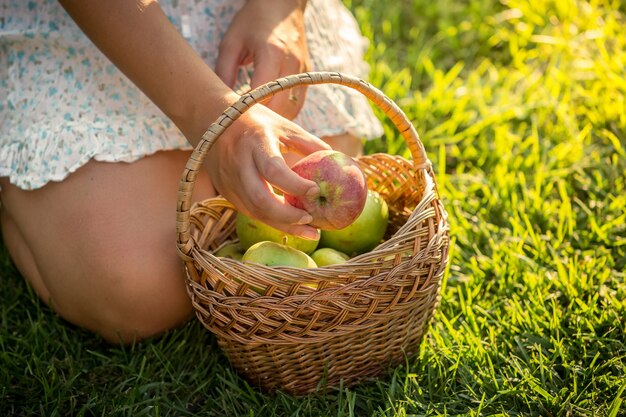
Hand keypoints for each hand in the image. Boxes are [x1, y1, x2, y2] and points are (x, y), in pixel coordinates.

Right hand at [204, 104, 330, 238]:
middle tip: (312, 221)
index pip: (274, 170)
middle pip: (261, 200)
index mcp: (255, 142)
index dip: (295, 185)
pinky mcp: (225, 191)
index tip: (317, 191)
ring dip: (282, 225)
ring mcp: (229, 180)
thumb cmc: (254, 120)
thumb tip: (337, 159)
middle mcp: (238, 164)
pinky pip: (249, 211)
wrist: (210, 120)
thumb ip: (307, 143)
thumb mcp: (282, 124)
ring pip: (255, 211)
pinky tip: (290, 225)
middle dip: (288, 217)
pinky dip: (271, 220)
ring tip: (309, 231)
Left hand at [215, 0, 309, 119]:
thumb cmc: (253, 21)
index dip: (248, 110)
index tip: (234, 117)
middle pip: (280, 108)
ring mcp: (302, 71)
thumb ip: (223, 72)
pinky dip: (285, 112)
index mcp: (271, 55)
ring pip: (293, 110)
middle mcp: (291, 65)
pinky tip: (270, 111)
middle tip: (245, 126)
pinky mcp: (307, 75)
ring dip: (276, 119)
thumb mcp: (231, 42)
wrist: (282, 5)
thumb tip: (220, 101)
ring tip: (258, 122)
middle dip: (263, 120)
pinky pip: (298, 103)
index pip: (261, 95)